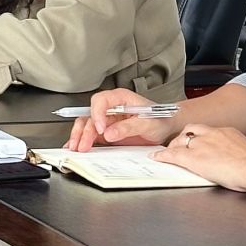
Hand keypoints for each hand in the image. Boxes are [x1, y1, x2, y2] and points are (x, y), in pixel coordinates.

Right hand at [67, 88, 181, 151]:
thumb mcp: (148, 123)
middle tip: (83, 144)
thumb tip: (109, 133)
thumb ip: (128, 127)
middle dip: (84, 130)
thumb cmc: (160, 120)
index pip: (101, 101)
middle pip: (90, 114)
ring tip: (78, 147)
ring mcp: (107, 119)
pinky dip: (83, 140)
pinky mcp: (106, 130)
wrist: (168, 128)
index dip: (97, 114)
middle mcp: (111, 107)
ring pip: (87, 124)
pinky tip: (78, 146)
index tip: (101, 129)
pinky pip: (91, 134)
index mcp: (120, 98)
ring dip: (80, 135)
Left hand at [155, 125, 245, 189]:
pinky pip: (172, 154)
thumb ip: (240, 151)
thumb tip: (244, 159)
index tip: (196, 138)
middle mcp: (211, 134)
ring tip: (168, 151)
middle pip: (190, 131)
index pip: (206, 130)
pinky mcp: (192, 157)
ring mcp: (200, 145)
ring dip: (173, 146)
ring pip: (180, 141)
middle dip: (183, 137)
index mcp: (226, 132)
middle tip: (178, 144)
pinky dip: (163, 156)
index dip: (198, 135)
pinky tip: (157, 158)